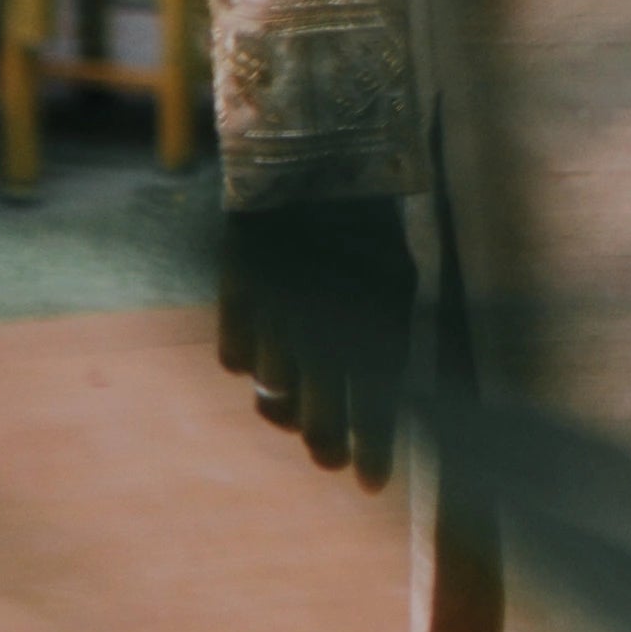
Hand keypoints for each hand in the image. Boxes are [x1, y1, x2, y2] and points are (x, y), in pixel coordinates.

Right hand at [215, 192, 413, 491]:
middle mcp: (329, 324)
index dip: (374, 451)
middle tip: (331, 455)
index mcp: (380, 318)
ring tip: (295, 399)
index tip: (371, 485)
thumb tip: (383, 410)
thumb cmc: (367, 217)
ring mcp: (278, 314)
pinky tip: (264, 345)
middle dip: (328, 445)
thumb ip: (387, 339)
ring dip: (286, 404)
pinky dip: (249, 355)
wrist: (315, 146)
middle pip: (321, 420)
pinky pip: (236, 358)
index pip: (378, 408)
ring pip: (275, 396)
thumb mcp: (395, 275)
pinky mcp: (235, 295)